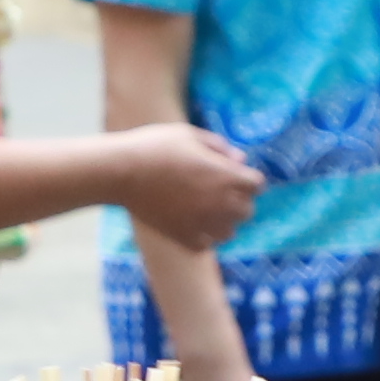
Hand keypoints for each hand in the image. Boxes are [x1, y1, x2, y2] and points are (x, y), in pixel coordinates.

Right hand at [100, 120, 265, 243]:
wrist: (122, 171)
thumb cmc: (156, 146)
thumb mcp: (191, 135)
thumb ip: (220, 148)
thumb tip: (240, 161)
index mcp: (227, 176)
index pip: (257, 185)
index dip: (247, 178)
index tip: (232, 174)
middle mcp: (221, 203)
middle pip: (247, 210)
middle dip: (237, 199)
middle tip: (216, 190)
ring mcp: (203, 223)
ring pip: (229, 231)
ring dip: (222, 221)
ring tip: (204, 209)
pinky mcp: (184, 238)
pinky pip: (205, 244)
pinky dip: (202, 236)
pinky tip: (189, 222)